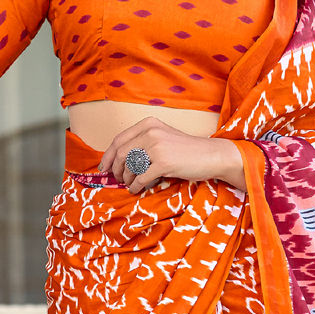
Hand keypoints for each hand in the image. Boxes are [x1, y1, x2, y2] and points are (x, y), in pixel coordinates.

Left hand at [99, 116, 245, 194]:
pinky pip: (141, 178)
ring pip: (129, 167)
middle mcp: (151, 132)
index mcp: (148, 124)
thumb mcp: (162, 138)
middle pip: (121, 154)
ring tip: (130, 184)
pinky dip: (135, 186)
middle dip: (116, 169)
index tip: (103, 168)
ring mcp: (157, 146)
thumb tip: (117, 160)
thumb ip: (142, 143)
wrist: (211, 155)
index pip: (119, 140)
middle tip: (117, 179)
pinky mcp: (164, 162)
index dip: (108, 156)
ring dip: (126, 179)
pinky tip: (136, 189)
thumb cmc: (186, 151)